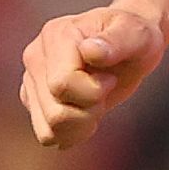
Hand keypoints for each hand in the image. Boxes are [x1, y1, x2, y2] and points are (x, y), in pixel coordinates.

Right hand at [21, 6, 168, 148]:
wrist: (129, 47)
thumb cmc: (134, 37)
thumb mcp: (137, 34)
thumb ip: (116, 41)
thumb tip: (90, 51)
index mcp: (56, 35)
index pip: (62, 84)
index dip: (94, 91)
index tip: (111, 77)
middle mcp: (35, 56)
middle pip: (55, 112)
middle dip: (90, 109)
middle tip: (105, 88)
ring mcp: (31, 80)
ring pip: (48, 130)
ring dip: (81, 124)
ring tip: (96, 101)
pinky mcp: (34, 100)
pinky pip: (48, 135)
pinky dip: (72, 133)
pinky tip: (87, 114)